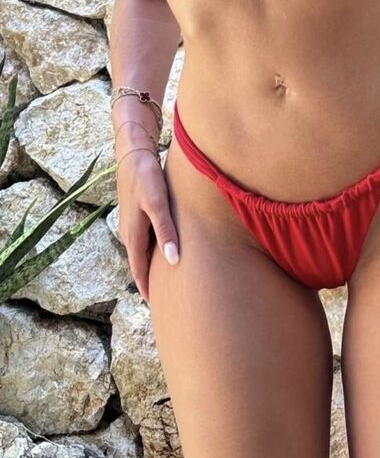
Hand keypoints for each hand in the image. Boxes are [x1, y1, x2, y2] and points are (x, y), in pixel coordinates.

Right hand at [116, 148, 179, 304]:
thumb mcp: (158, 203)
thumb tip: (173, 260)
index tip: (155, 306)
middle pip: (139, 262)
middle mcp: (128, 231)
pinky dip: (151, 248)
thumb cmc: (146, 176)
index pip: (139, 269)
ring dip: (150, 263)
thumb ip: (166, 230)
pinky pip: (143, 238)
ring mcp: (130, 222)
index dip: (147, 287)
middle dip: (149, 279)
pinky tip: (163, 247)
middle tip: (163, 297)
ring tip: (165, 277)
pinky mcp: (136, 212)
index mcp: (132, 234)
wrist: (132, 151)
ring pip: (141, 250)